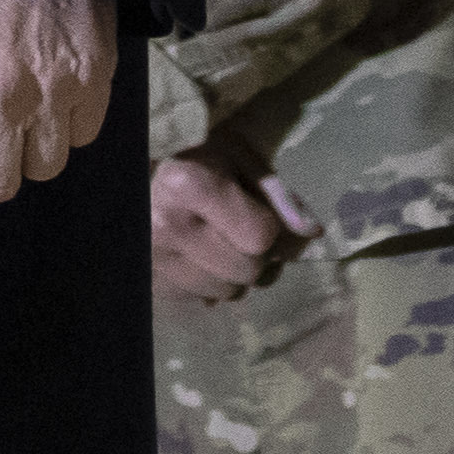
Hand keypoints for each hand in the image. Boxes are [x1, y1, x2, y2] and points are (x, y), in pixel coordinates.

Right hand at [148, 131, 317, 302]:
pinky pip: (203, 299)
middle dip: (258, 254)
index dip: (271, 226)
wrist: (141, 167)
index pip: (260, 236)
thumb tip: (312, 232)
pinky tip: (201, 254)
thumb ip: (274, 193)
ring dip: (236, 272)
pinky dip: (211, 281)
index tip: (259, 210)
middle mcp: (166, 226)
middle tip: (244, 228)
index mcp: (187, 185)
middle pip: (248, 270)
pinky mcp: (152, 282)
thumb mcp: (235, 155)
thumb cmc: (192, 154)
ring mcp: (154, 258)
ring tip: (223, 241)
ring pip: (228, 291)